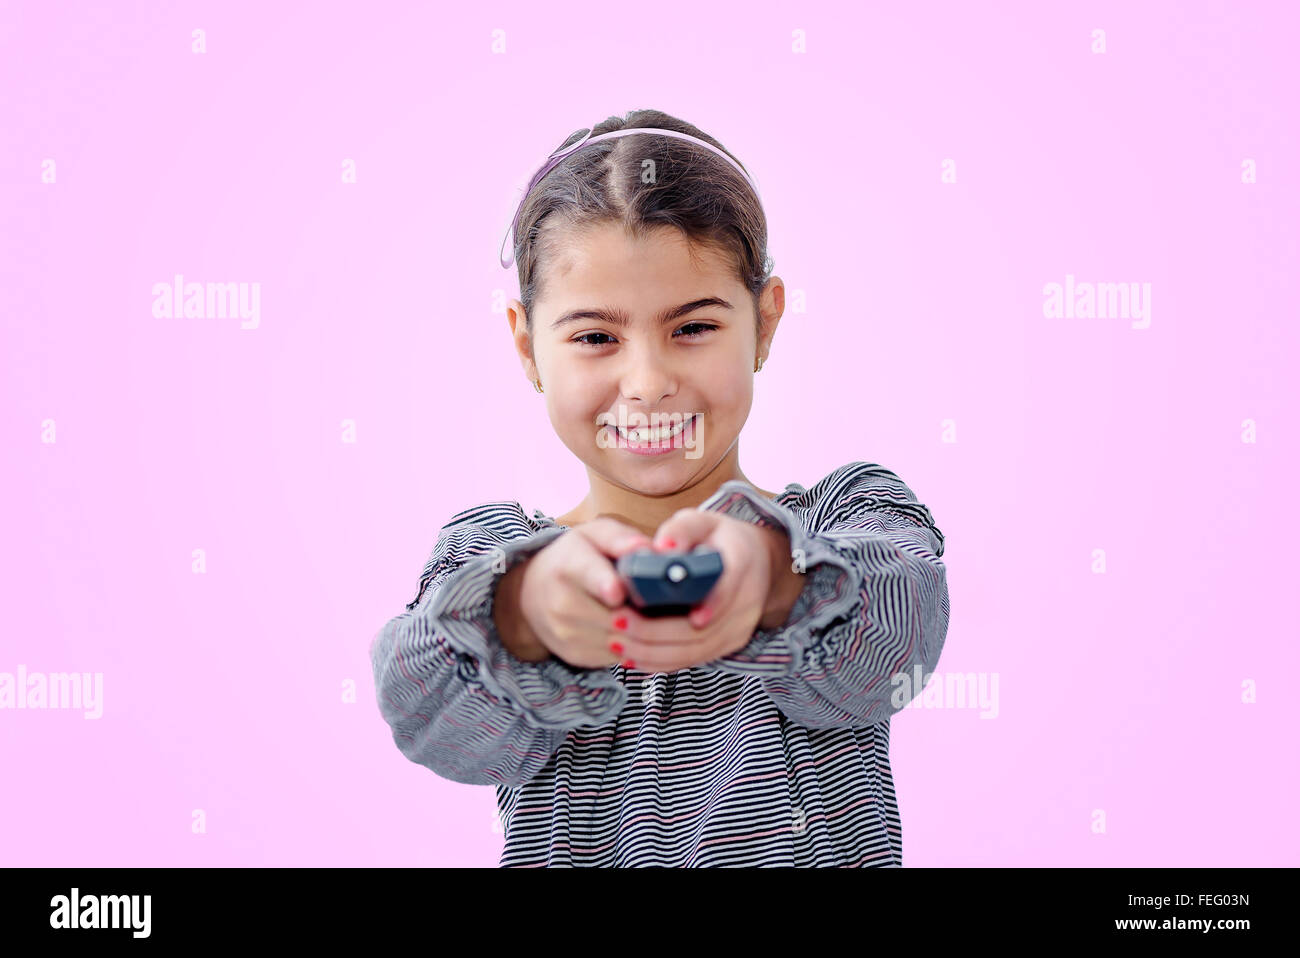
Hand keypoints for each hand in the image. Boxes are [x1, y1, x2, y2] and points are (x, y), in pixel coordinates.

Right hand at [515, 517, 653, 668]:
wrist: (533, 591)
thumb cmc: (574, 558)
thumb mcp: (593, 535)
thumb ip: (620, 538)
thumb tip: (652, 549)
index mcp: (570, 564)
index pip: (588, 575)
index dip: (606, 585)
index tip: (619, 591)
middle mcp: (562, 602)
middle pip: (617, 616)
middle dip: (648, 614)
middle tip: (668, 605)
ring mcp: (566, 632)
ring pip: (623, 641)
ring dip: (646, 633)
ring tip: (654, 616)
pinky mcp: (575, 655)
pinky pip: (618, 657)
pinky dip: (635, 646)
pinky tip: (637, 630)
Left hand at [606, 510, 782, 672]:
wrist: (755, 564)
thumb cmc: (720, 540)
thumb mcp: (703, 522)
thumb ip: (682, 529)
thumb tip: (662, 546)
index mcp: (741, 563)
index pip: (730, 587)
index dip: (712, 604)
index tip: (689, 617)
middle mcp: (745, 601)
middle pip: (704, 630)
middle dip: (656, 632)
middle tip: (617, 623)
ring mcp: (738, 628)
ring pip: (696, 651)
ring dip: (652, 652)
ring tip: (615, 642)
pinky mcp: (727, 645)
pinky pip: (694, 660)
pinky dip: (660, 661)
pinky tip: (632, 656)